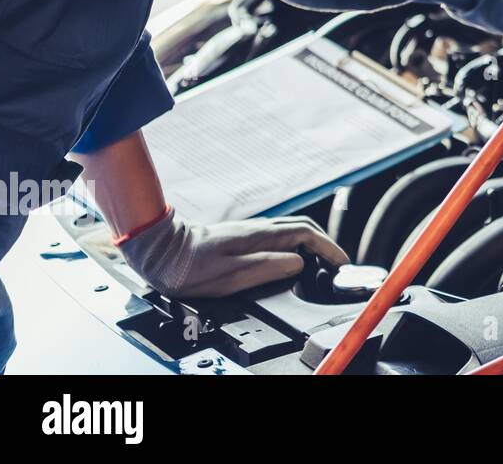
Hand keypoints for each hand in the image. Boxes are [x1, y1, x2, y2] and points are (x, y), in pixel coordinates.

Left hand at [117, 209, 349, 297]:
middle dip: (326, 244)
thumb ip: (266, 266)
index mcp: (260, 236)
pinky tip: (293, 257)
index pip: (306, 235)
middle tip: (337, 263)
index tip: (341, 263)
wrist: (160, 250)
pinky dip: (296, 243)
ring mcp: (251, 230)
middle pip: (304, 228)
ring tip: (321, 261)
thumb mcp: (229, 274)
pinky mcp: (243, 236)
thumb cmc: (189, 266)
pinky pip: (279, 235)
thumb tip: (297, 263)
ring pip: (292, 230)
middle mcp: (259, 229)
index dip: (328, 248)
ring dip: (312, 243)